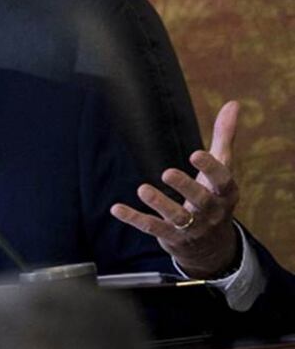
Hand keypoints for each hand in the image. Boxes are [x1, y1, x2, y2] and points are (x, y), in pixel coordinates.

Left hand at [110, 101, 240, 277]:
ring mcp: (192, 228)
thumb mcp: (222, 169)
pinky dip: (134, 219)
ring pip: (176, 217)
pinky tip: (116, 208)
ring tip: (142, 189)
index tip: (196, 153)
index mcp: (225, 193)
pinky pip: (151, 228)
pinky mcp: (171, 237)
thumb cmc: (214, 196)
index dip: (210, 169)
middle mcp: (211, 212)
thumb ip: (224, 137)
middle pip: (201, 200)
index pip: (222, 181)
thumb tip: (233, 103)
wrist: (211, 245)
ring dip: (159, 204)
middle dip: (185, 187)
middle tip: (166, 172)